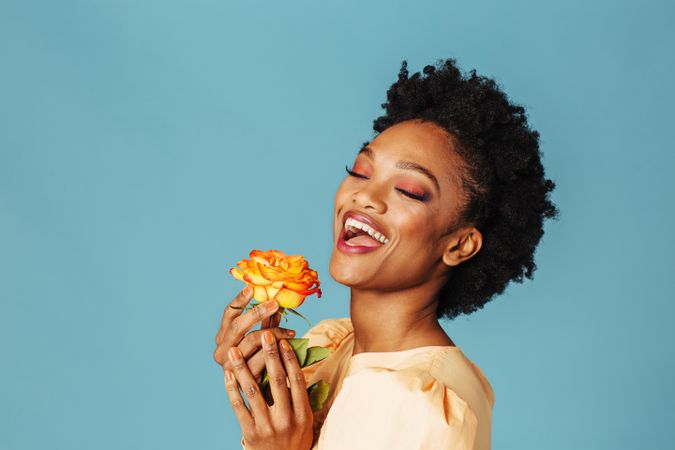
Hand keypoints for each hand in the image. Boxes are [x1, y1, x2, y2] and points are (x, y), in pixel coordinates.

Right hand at [214, 286, 295, 382]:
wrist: (258, 398)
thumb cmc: (261, 362)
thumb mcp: (262, 338)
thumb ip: (266, 323)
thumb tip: (279, 303)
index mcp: (222, 337)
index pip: (228, 313)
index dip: (239, 300)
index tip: (251, 288)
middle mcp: (221, 350)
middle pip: (238, 326)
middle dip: (258, 313)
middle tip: (276, 303)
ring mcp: (228, 365)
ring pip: (251, 341)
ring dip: (273, 332)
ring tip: (289, 330)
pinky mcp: (240, 378)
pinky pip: (260, 359)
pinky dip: (275, 350)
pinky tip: (288, 345)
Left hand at [224, 332, 313, 449]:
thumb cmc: (295, 438)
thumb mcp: (305, 420)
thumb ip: (300, 395)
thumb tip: (294, 363)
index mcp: (303, 414)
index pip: (296, 380)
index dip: (289, 359)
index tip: (282, 341)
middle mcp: (286, 419)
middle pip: (277, 381)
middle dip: (270, 355)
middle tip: (264, 335)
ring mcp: (267, 426)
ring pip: (254, 391)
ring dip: (243, 368)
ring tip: (235, 350)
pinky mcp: (250, 433)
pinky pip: (239, 407)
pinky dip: (232, 389)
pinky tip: (228, 374)